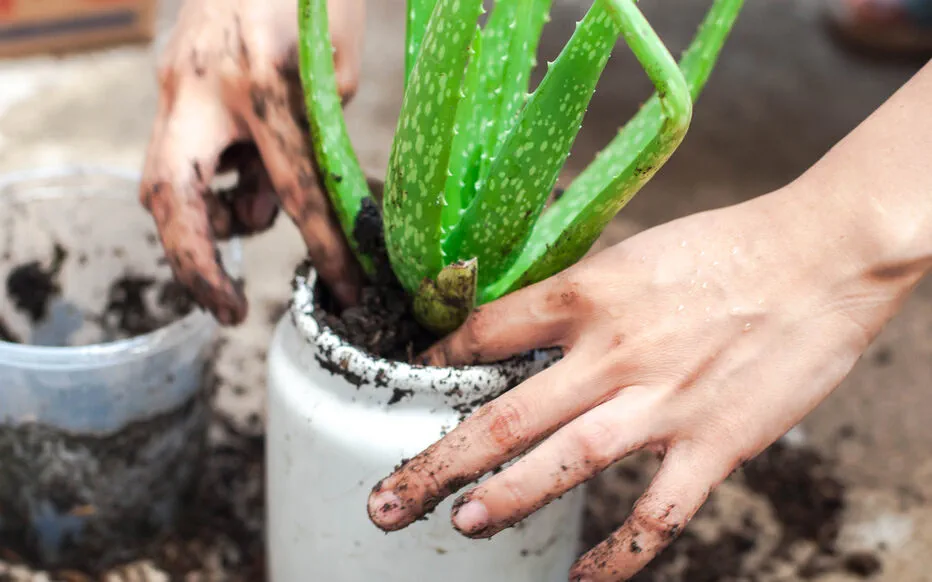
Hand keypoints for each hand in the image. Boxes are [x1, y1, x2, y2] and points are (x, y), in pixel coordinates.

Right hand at [140, 0, 364, 324]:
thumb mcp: (335, 70)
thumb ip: (310, 141)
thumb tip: (268, 206)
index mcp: (265, 79)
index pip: (295, 187)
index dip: (324, 247)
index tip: (346, 289)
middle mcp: (203, 83)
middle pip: (171, 195)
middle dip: (195, 263)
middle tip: (227, 308)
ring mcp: (175, 80)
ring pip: (167, 178)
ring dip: (207, 215)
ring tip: (253, 206)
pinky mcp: (169, 77)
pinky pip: (179, 151)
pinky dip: (209, 179)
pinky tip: (240, 171)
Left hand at [366, 182, 924, 579]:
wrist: (822, 256)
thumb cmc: (728, 246)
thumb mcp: (634, 254)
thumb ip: (580, 295)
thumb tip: (529, 320)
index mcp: (586, 297)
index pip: (483, 334)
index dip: (436, 360)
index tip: (412, 381)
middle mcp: (608, 356)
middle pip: (500, 417)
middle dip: (435, 463)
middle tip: (388, 500)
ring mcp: (657, 406)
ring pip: (559, 466)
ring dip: (502, 501)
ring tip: (460, 524)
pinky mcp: (711, 446)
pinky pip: (653, 516)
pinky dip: (616, 556)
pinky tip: (583, 580)